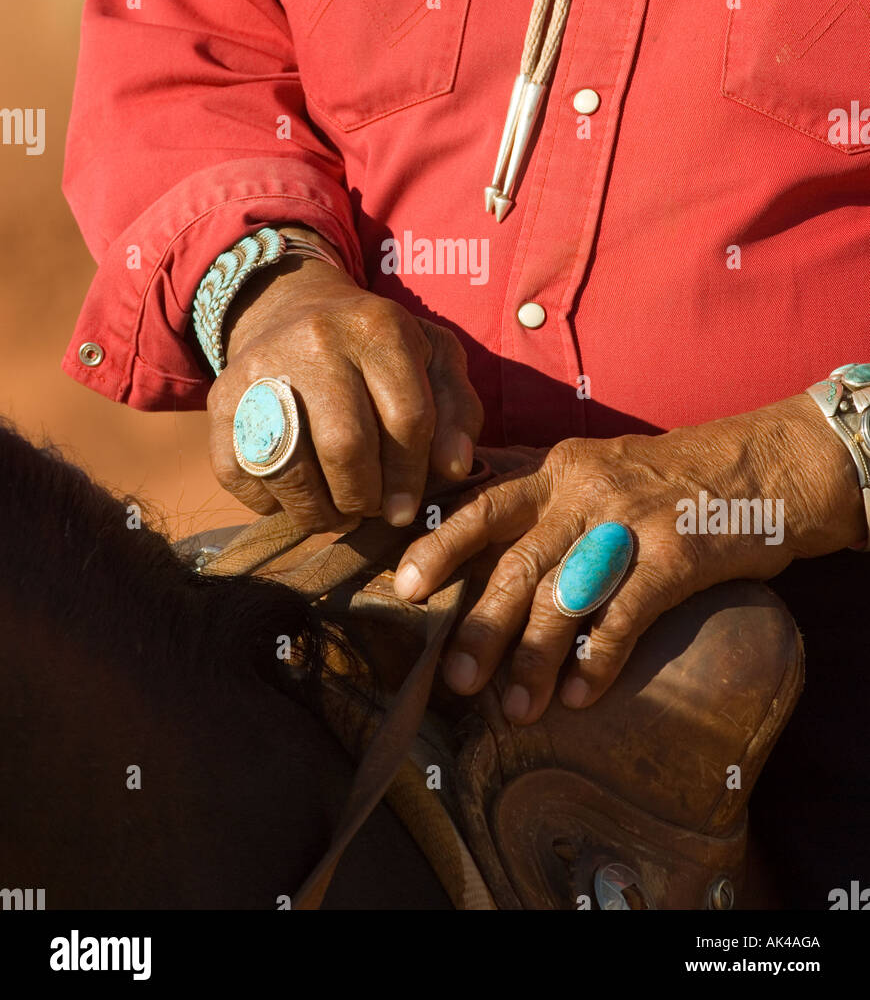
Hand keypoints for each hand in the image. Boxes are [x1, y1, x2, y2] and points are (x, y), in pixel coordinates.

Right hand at [206, 229, 482, 530]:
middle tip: (369, 509)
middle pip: (345, 446)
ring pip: (289, 467)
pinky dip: (270, 503)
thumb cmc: (378, 348)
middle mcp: (317, 340)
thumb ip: (458, 411)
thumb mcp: (434, 359)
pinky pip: (240, 475)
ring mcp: (261, 368)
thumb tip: (454, 469)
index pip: (406, 418)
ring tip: (336, 514)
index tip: (406, 509)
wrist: (292, 309)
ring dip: (318, 512)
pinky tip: (296, 495)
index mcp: (379, 327)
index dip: (410, 477)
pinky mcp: (220, 399)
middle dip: (364, 497)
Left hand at [394, 395, 863, 723]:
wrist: (764, 464)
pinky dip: (598, 659)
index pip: (485, 505)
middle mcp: (583, 492)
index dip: (442, 546)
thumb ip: (544, 497)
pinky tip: (578, 697)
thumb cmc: (673, 476)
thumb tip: (480, 532)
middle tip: (454, 677)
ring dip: (534, 655)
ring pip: (565, 592)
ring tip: (513, 708)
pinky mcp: (675, 554)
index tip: (403, 587)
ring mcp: (629, 522)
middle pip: (516, 559)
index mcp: (558, 470)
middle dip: (480, 622)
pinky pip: (626, 613)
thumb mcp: (598, 466)